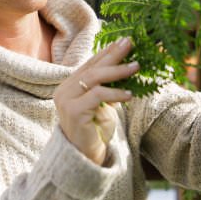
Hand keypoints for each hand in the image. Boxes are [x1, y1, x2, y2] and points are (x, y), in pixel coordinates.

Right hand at [53, 37, 137, 164]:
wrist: (85, 157)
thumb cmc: (95, 130)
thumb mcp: (102, 104)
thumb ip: (107, 86)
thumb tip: (126, 65)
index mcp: (69, 85)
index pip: (90, 64)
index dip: (107, 52)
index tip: (123, 41)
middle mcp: (64, 89)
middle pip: (92, 67)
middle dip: (112, 54)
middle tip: (129, 43)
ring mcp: (66, 99)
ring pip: (94, 78)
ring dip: (117, 71)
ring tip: (135, 66)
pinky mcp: (73, 110)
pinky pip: (97, 95)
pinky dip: (115, 93)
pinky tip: (129, 94)